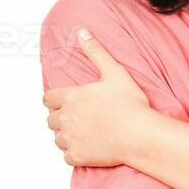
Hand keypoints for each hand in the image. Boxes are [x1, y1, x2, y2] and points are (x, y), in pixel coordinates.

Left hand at [42, 28, 152, 167]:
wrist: (140, 135)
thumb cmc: (130, 105)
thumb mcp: (115, 72)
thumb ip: (96, 51)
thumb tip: (82, 32)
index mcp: (71, 98)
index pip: (48, 98)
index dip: (55, 100)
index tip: (66, 101)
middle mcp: (65, 119)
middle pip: (51, 119)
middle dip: (60, 117)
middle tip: (79, 117)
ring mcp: (70, 139)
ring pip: (57, 138)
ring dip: (66, 135)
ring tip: (84, 132)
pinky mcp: (77, 156)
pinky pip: (67, 155)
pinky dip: (74, 152)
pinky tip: (88, 147)